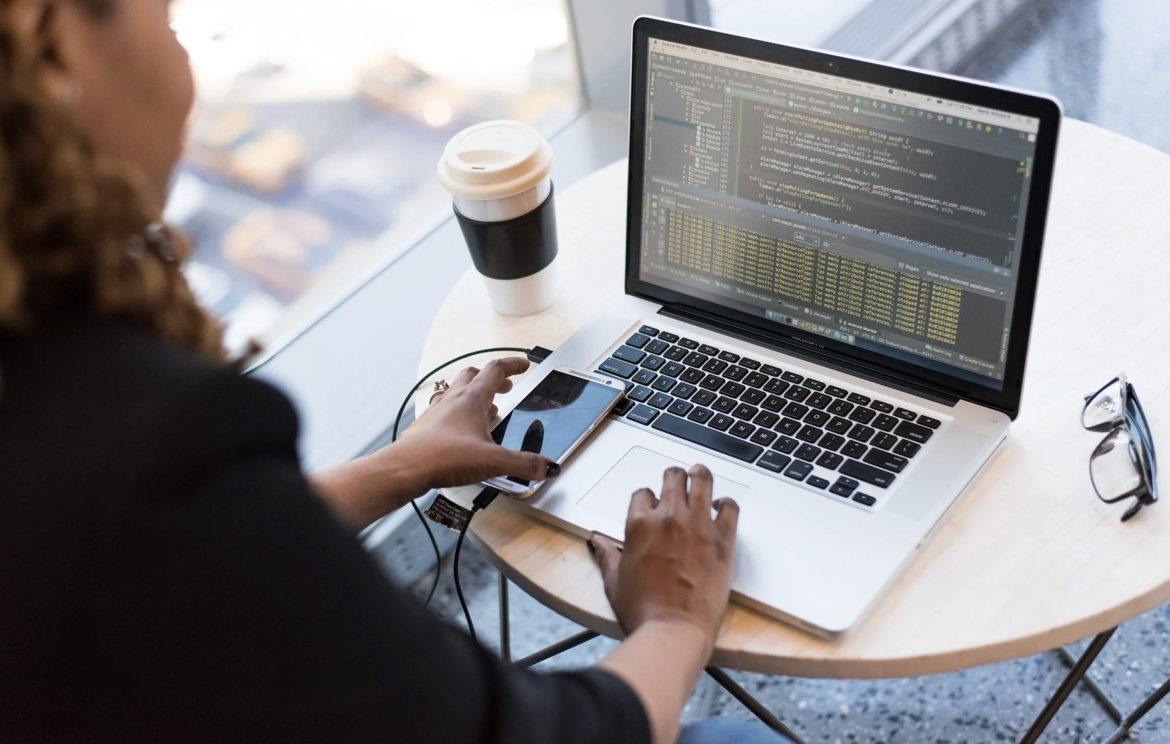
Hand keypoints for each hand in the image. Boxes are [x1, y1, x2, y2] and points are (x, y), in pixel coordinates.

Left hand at [389, 357, 558, 492]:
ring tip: (486, 408)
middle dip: (492, 378)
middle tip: (505, 386)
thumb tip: (548, 466)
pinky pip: (443, 409)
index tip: (523, 364)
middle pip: (473, 375)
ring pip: (456, 390)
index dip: (512, 365)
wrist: (405, 468)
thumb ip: (524, 464)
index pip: (496, 370)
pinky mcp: (426, 427)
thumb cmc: (443, 457)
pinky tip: (461, 429)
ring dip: (474, 393)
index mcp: (472, 399)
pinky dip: (457, 412)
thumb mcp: (493, 461)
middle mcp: (453, 400)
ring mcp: (437, 411)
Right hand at [591, 465, 739, 651]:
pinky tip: (722, 507)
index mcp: (639, 524)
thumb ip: (607, 555)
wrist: (673, 631)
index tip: (652, 507)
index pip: (643, 493)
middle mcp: (669, 518)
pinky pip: (730, 507)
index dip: (647, 499)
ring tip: (700, 476)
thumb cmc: (643, 610)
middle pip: (673, 477)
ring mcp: (698, 526)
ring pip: (702, 480)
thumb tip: (597, 542)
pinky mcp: (723, 540)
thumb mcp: (614, 581)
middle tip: (677, 482)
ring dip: (700, 476)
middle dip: (674, 478)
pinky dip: (727, 503)